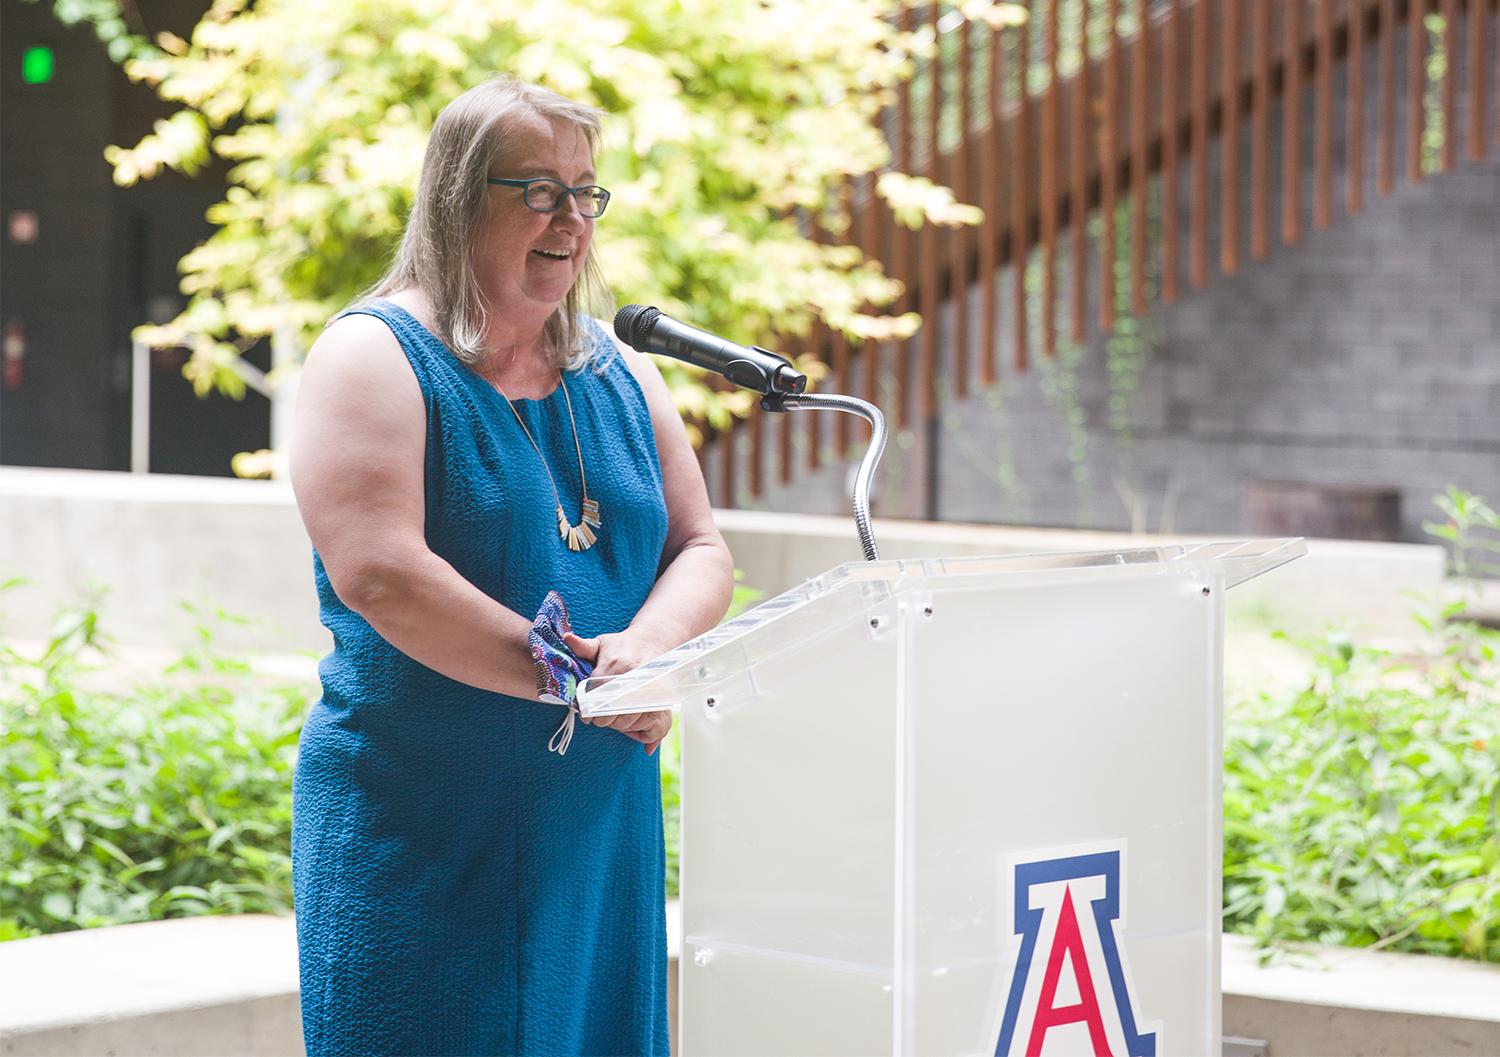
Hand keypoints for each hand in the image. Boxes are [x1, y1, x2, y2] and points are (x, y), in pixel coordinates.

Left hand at [564, 629, 673, 753]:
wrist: (653, 641)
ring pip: (629, 717)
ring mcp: (647, 686)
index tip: (586, 715)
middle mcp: (631, 675)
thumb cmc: (623, 645)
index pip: (596, 694)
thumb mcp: (602, 643)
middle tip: (598, 719)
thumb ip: (583, 646)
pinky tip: (628, 719)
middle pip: (612, 710)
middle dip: (602, 719)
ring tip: (612, 719)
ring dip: (618, 724)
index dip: (589, 709)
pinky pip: (647, 718)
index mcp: (613, 663)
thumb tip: (566, 638)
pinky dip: (636, 724)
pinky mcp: (660, 694)